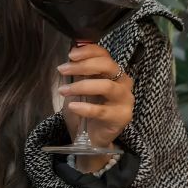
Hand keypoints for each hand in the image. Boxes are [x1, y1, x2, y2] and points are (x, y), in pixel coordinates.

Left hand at [57, 43, 133, 171]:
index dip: (88, 51)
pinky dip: (85, 107)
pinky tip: (73, 106)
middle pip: (108, 66)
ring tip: (63, 90)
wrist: (91, 136)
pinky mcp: (122, 117)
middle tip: (62, 70)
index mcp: (113, 72)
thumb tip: (71, 55)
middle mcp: (123, 83)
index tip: (71, 55)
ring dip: (81, 86)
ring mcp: (125, 100)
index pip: (105, 54)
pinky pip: (102, 110)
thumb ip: (78, 72)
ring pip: (106, 86)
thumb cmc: (86, 107)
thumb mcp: (79, 87)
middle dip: (83, 66)